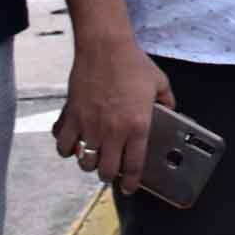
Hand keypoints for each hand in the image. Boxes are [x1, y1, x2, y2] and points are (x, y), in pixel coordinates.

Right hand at [55, 36, 172, 194]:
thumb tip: (171, 111)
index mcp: (137, 125)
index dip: (131, 182)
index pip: (134, 166)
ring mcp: (90, 125)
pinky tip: (73, 143)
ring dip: (89, 163)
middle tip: (110, 171)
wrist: (105, 47)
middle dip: (109, 176)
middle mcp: (113, 131)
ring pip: (85, 162)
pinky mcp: (71, 117)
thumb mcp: (160, 82)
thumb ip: (168, 101)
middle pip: (106, 171)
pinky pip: (63, 145)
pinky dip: (67, 148)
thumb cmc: (132, 63)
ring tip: (93, 157)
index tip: (129, 187)